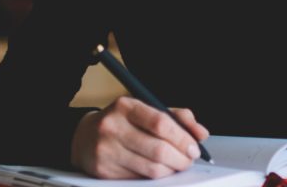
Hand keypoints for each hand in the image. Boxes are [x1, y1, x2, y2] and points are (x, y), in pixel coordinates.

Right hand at [71, 97, 209, 178]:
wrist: (85, 136)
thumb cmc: (123, 122)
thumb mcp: (147, 110)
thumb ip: (177, 118)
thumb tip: (202, 133)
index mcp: (126, 106)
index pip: (161, 122)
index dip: (183, 138)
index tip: (195, 147)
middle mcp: (112, 127)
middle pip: (158, 149)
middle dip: (181, 158)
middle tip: (189, 160)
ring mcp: (106, 150)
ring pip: (151, 168)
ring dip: (171, 170)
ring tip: (177, 165)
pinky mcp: (103, 171)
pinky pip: (139, 179)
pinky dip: (156, 177)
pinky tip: (159, 170)